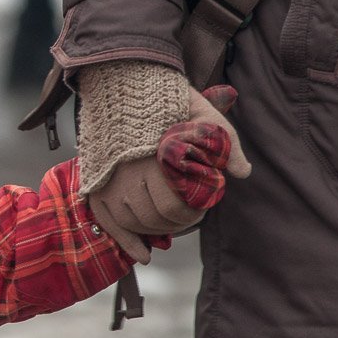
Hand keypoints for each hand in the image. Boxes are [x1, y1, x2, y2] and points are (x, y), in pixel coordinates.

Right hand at [88, 85, 250, 263]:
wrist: (123, 81)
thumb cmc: (168, 98)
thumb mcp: (205, 114)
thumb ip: (226, 142)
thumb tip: (242, 172)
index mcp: (157, 159)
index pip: (176, 206)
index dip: (194, 213)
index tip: (202, 205)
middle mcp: (129, 172)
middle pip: (156, 217)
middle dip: (177, 221)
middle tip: (189, 213)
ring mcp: (109, 179)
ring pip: (132, 221)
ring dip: (154, 229)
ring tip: (168, 222)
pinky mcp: (95, 182)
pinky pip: (107, 221)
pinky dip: (125, 242)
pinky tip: (143, 256)